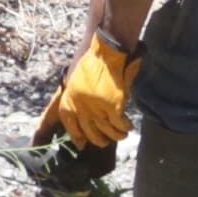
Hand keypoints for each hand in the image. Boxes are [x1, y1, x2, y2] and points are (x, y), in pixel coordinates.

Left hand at [35, 25, 135, 157]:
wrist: (107, 53)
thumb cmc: (93, 63)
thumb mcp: (76, 81)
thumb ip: (78, 98)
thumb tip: (84, 115)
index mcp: (69, 100)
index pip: (70, 124)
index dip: (76, 136)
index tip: (82, 144)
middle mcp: (81, 107)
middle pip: (89, 132)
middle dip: (98, 140)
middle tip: (105, 141)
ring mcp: (96, 108)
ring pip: (106, 132)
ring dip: (115, 136)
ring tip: (121, 135)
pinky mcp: (112, 107)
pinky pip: (119, 125)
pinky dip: (124, 127)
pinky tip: (128, 126)